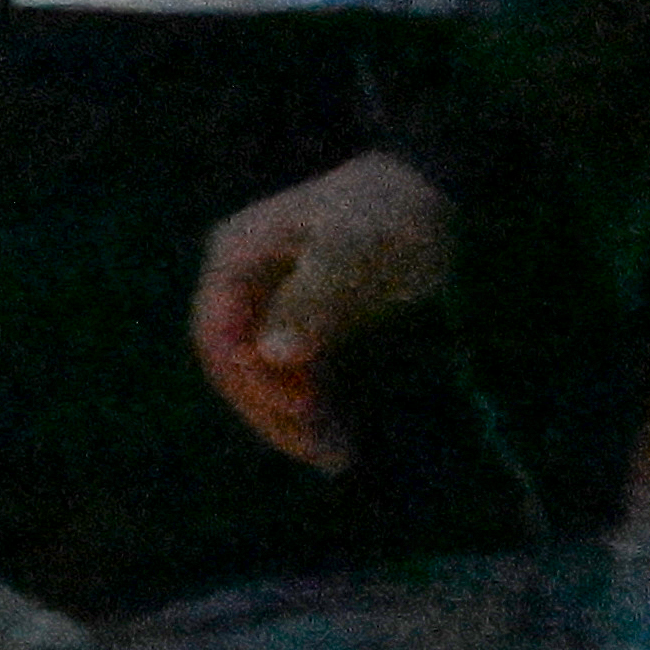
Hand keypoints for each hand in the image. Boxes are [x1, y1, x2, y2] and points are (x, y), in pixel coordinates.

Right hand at [191, 149, 459, 474]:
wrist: (429, 190)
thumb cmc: (388, 211)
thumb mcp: (352, 250)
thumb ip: (313, 300)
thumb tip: (274, 355)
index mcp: (237, 257)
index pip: (219, 334)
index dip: (250, 378)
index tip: (301, 408)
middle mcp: (245, 285)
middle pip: (237, 362)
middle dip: (271, 410)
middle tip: (319, 450)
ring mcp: (275, 306)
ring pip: (265, 377)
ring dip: (292, 420)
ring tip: (335, 458)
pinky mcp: (309, 324)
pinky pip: (296, 377)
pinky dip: (315, 410)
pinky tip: (340, 441)